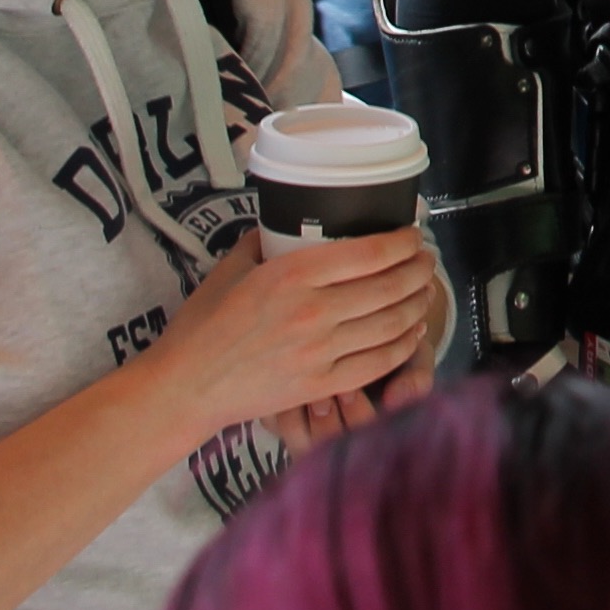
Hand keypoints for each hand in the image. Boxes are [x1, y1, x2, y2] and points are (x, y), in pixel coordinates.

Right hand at [139, 232, 445, 445]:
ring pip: (393, 322)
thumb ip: (263, 241)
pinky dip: (405, 343)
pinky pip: (380, 361)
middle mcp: (313, 310)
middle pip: (391, 284)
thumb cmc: (201, 327)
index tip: (413, 236)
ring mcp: (320, 351)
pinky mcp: (321, 385)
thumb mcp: (230, 269)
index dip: (404, 242)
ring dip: (419, 303)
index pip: (370, 252)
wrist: (183, 388)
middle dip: (420, 268)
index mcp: (292, 275)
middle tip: (427, 261)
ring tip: (425, 292)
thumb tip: (290, 221)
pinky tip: (412, 332)